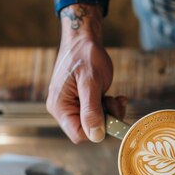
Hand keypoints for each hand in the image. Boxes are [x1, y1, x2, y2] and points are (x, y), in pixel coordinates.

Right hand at [47, 4, 126, 143]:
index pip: (78, 134)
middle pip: (88, 130)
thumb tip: (95, 136)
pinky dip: (109, 107)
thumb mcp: (90, 82)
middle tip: (115, 101)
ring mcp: (72, 106)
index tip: (112, 116)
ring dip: (110, 112)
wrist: (83, 38)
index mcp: (60, 107)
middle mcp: (63, 109)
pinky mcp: (82, 102)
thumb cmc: (85, 56)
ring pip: (96, 123)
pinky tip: (115, 96)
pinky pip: (98, 113)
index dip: (98, 130)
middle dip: (106, 119)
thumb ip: (91, 110)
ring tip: (113, 96)